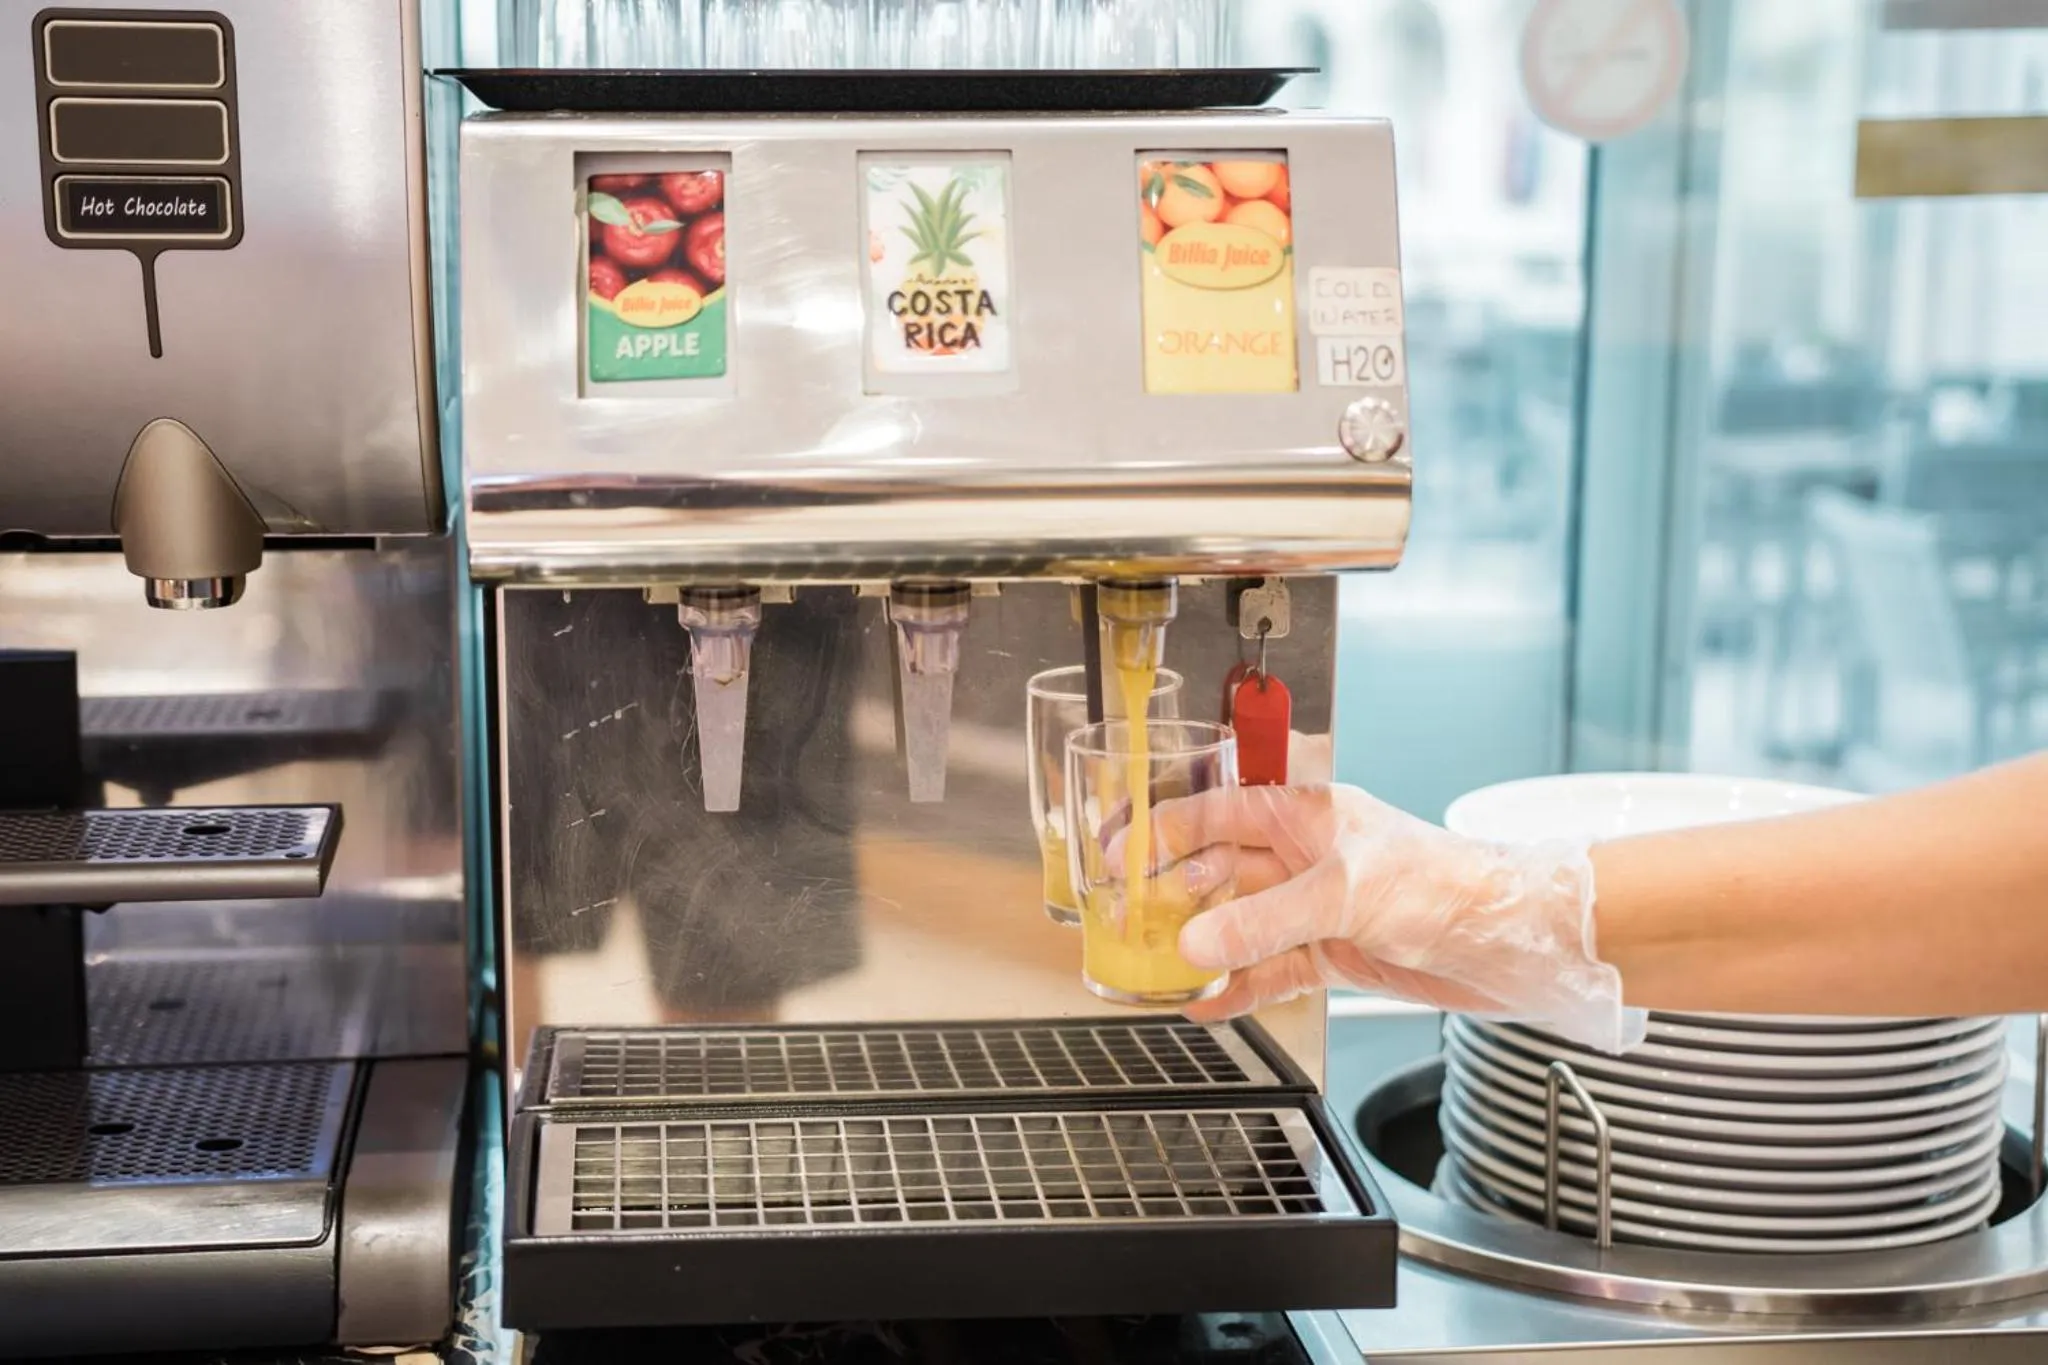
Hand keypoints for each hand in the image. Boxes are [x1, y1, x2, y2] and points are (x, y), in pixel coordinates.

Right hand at [1152, 785, 1644, 1053]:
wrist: (1514, 942)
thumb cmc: (1449, 887)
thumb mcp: (1343, 895)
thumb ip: (1262, 920)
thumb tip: (1192, 941)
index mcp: (1306, 814)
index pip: (1215, 811)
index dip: (1163, 830)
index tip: (1117, 854)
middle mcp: (1307, 856)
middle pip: (1219, 868)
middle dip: (1169, 890)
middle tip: (1121, 917)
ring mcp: (1319, 907)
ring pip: (1239, 922)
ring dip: (1199, 943)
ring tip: (1152, 963)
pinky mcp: (1335, 952)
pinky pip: (1270, 968)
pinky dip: (1238, 986)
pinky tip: (1208, 1003)